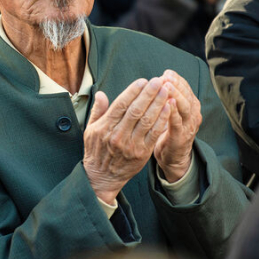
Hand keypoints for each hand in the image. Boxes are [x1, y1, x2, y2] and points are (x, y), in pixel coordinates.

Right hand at [83, 77, 170, 203]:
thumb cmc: (96, 151)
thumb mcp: (90, 130)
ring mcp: (131, 145)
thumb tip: (100, 94)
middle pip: (136, 110)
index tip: (143, 81)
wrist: (101, 177)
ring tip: (166, 91)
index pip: (121, 105)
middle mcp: (118, 135)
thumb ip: (97, 111)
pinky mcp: (142, 153)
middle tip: (158, 81)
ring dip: (158, 104)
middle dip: (149, 94)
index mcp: (105, 127)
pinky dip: (162, 120)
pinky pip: (154, 133)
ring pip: (147, 120)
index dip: (133, 91)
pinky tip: (168, 109)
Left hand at [153, 70, 201, 181]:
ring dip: (176, 96)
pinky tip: (167, 104)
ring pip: (185, 107)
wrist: (173, 157)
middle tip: (166, 77)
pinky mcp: (181, 136)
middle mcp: (193, 114)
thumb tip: (160, 79)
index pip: (186, 88)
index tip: (166, 72)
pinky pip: (177, 123)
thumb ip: (168, 97)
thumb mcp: (171, 112)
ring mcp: (188, 125)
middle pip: (187, 95)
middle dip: (177, 84)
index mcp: (190, 106)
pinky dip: (173, 113)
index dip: (177, 79)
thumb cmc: (168, 130)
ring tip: (166, 86)